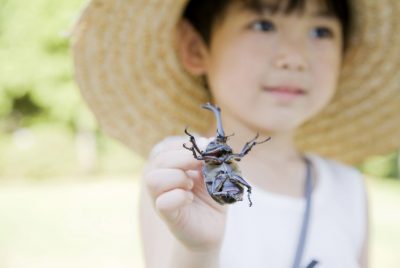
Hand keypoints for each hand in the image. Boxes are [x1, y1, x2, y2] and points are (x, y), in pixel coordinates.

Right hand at [143, 136, 226, 251]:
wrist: (213, 225)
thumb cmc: (210, 195)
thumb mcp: (214, 171)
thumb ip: (212, 156)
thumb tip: (212, 140)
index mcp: (167, 165)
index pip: (164, 147)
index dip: (184, 145)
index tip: (206, 148)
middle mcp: (159, 179)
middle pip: (159, 159)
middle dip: (184, 158)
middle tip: (201, 165)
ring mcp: (159, 198)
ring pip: (153, 179)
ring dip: (177, 177)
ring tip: (191, 184)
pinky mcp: (166, 215)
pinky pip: (162, 202)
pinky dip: (179, 197)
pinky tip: (190, 198)